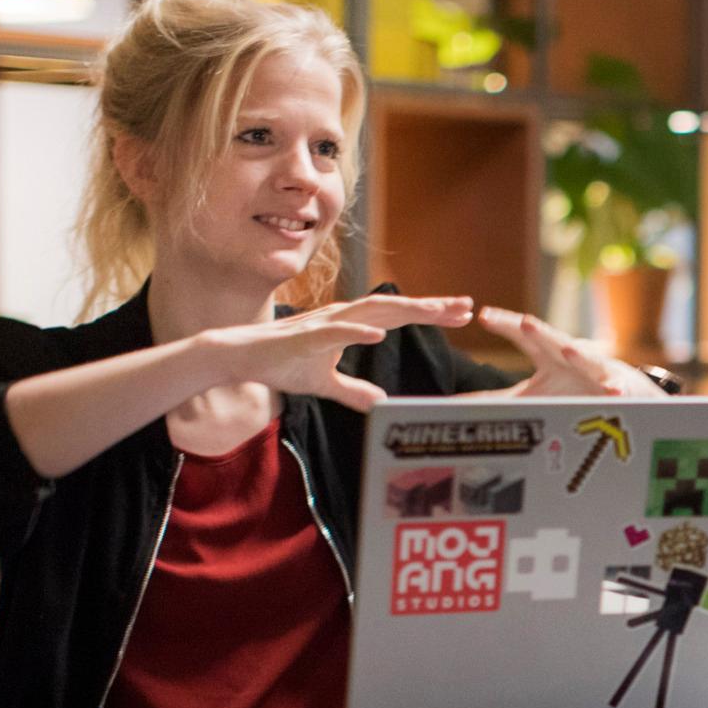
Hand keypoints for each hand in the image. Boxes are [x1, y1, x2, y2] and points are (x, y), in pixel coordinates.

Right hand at [203, 294, 474, 412]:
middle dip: (432, 307)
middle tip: (466, 306)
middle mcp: (344, 318)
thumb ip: (354, 390)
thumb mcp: (325, 383)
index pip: (399, 317)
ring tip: (435, 310)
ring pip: (373, 313)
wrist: (241, 357)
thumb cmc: (281, 365)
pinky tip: (380, 335)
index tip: (461, 314)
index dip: (430, 314)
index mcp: (352, 325)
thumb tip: (380, 401)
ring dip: (405, 310)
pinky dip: (358, 332)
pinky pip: (336, 332)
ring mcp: (327, 324)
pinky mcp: (307, 336)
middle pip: (396, 309)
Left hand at [477, 306, 669, 399]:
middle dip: (541, 332)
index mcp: (547, 355)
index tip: (484, 316)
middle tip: (526, 322)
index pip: (524, 335)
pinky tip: (613, 393)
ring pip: (587, 360)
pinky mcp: (616, 386)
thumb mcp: (531, 394)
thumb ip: (496, 398)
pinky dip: (614, 390)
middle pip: (554, 341)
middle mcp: (570, 355)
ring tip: (568, 350)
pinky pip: (615, 389)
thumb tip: (457, 405)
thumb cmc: (570, 390)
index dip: (505, 325)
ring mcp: (595, 369)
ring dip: (579, 355)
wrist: (617, 391)